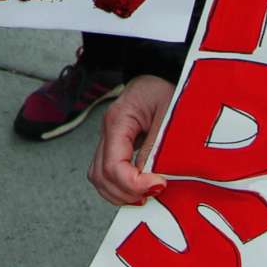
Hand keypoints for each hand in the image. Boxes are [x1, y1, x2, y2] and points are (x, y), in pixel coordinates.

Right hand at [89, 75, 174, 206]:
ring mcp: (108, 138)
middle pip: (100, 175)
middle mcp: (107, 131)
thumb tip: (149, 180)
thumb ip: (156, 148)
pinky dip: (120, 186)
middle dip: (125, 192)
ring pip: (99, 177)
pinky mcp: (114, 145)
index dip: (134, 183)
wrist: (162, 72)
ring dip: (120, 193)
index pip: (113, 165)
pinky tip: (139, 188)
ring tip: (146, 195)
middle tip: (153, 195)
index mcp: (118, 120)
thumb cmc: (167, 88)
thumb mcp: (168, 116)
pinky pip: (106, 172)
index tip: (159, 185)